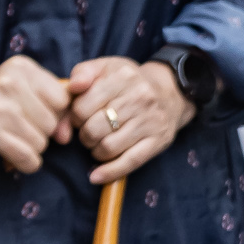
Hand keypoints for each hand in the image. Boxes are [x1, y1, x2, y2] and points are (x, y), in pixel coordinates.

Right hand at [0, 54, 72, 171]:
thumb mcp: (22, 93)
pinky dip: (25, 163)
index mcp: (22, 67)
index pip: (63, 99)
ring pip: (41, 142)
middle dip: (41, 133)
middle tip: (18, 130)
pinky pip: (27, 157)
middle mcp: (10, 81)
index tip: (36, 117)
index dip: (55, 114)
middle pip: (52, 122)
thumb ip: (52, 108)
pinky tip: (11, 157)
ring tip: (11, 140)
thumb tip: (67, 135)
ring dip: (30, 149)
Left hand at [66, 56, 196, 185]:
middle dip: (84, 135)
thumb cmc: (129, 83)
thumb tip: (73, 87)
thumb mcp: (106, 68)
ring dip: (95, 151)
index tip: (79, 117)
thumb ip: (83, 73)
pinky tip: (96, 176)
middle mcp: (139, 97)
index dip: (74, 117)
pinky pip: (129, 162)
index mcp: (123, 76)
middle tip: (88, 132)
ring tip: (98, 144)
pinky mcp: (158, 141)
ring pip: (108, 147)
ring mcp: (150, 120)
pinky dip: (109, 172)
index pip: (82, 106)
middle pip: (94, 129)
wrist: (170, 92)